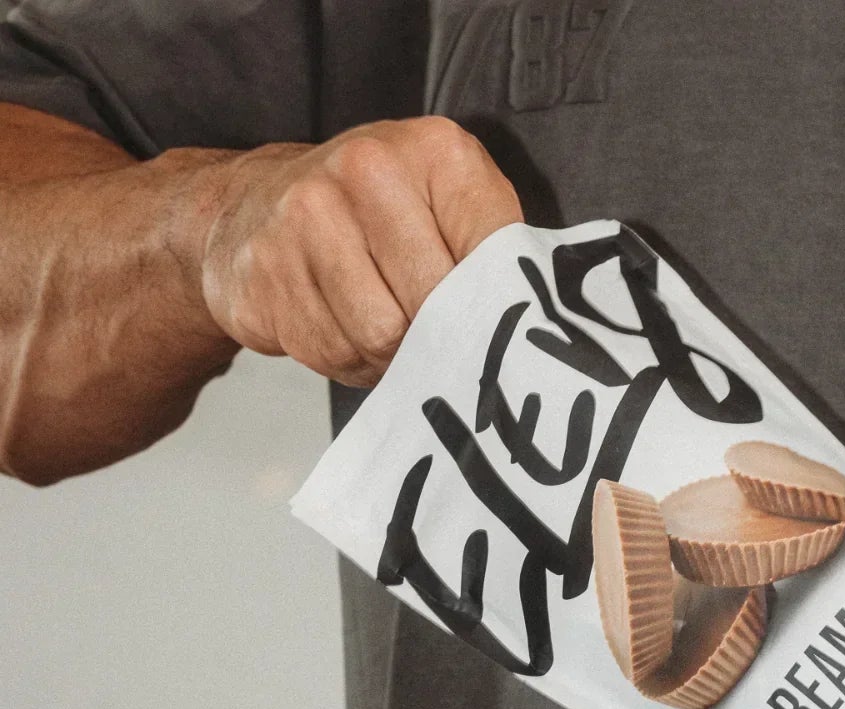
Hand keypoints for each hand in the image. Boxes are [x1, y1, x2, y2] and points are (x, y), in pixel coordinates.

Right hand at [196, 118, 520, 386]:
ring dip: (390, 355)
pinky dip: (348, 359)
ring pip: (381, 337)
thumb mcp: (450, 206)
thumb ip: (494, 250)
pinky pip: (332, 351)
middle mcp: (366, 169)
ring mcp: (305, 215)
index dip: (489, 308)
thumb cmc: (376, 214)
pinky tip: (342, 327)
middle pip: (432, 304)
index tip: (485, 323)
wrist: (256, 204)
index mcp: (435, 151)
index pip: (491, 257)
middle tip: (430, 332)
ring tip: (383, 326)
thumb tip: (526, 326)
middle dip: (436, 335)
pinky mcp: (265, 269)